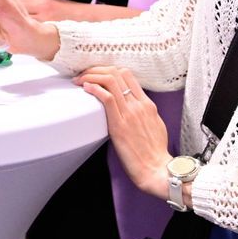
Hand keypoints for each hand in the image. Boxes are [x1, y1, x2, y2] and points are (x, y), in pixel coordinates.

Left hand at [75, 65, 172, 198]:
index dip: (109, 70)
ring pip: (110, 81)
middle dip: (97, 69)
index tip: (97, 74)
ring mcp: (129, 113)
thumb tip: (132, 108)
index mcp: (147, 104)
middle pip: (116, 73)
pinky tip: (86, 88)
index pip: (127, 75)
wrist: (157, 169)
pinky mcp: (119, 125)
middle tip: (84, 74)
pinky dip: (94, 89)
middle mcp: (138, 105)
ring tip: (80, 80)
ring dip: (91, 76)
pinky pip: (106, 98)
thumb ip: (143, 113)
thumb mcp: (154, 125)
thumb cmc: (155, 153)